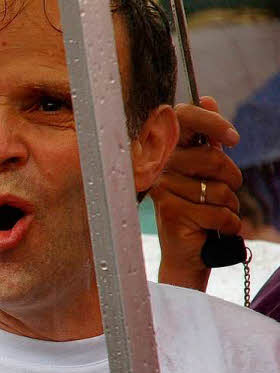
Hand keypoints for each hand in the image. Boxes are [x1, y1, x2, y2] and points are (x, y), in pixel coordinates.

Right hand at [152, 97, 242, 290]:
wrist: (185, 251)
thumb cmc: (194, 207)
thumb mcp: (203, 169)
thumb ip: (207, 138)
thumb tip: (208, 99)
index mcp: (166, 151)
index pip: (183, 117)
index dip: (211, 123)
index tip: (234, 140)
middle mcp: (159, 167)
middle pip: (213, 157)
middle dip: (231, 178)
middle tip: (226, 189)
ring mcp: (163, 189)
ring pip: (218, 188)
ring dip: (228, 205)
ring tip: (216, 212)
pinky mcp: (171, 211)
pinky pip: (218, 211)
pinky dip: (227, 223)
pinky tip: (213, 228)